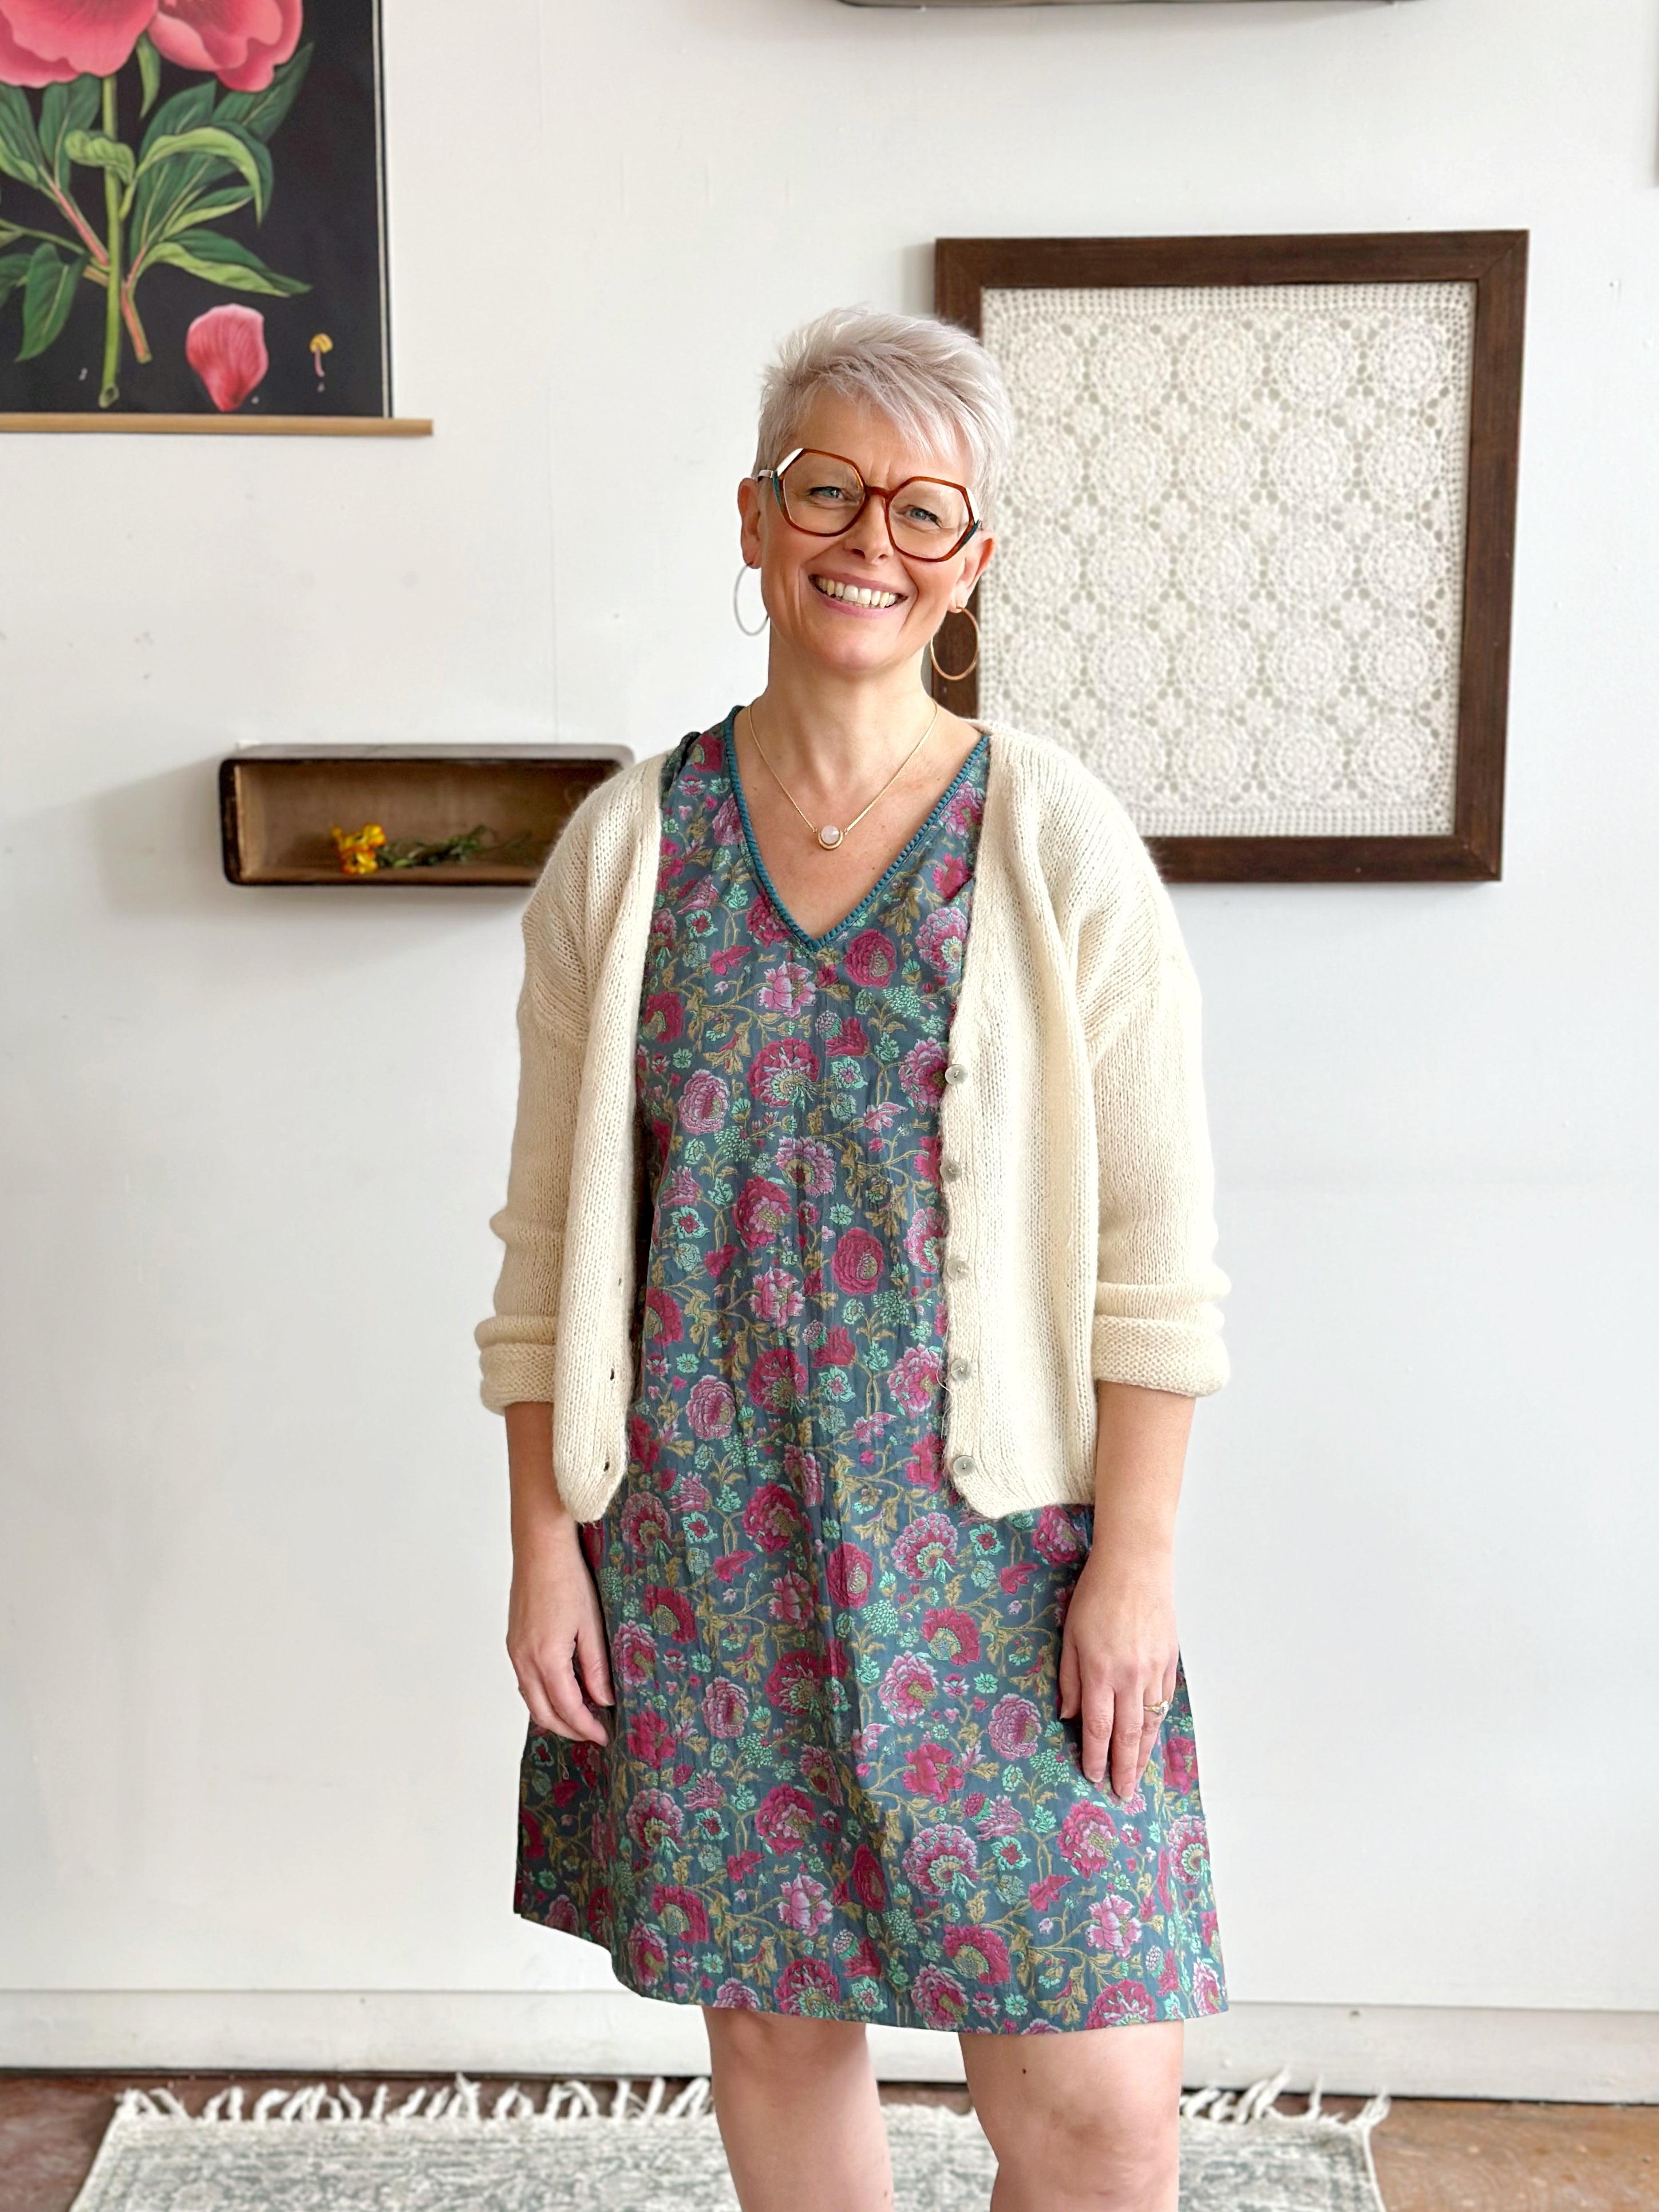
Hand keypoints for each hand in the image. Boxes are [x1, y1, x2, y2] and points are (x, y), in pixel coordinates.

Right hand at [506, 1524, 613, 1745]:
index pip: (568, 1709)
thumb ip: (597, 1668)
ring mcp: (515, 1652)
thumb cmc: (568, 1580)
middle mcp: (524, 1660)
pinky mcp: (513, 1642)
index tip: (605, 1736)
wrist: (540, 1550)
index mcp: (546, 1659)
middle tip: (594, 1733)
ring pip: (531, 1700)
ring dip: (554, 1715)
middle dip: (569, 1730)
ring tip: (582, 1716)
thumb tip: (604, 1700)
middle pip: (544, 1714)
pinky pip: (525, 1682)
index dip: (587, 1728)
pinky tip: (561, 1691)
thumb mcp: (591, 1626)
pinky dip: (542, 1696)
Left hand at [1057, 1547, 1177, 1800]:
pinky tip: (1152, 1738)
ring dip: (1144, 1755)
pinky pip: (1164, 1702)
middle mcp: (1130, 1678)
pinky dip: (1158, 1724)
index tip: (1093, 1777)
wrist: (1136, 1565)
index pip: (1098, 1728)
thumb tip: (1068, 1716)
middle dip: (1124, 1769)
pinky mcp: (1169, 1662)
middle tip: (1122, 1795)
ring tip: (1138, 1777)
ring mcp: (1153, 1671)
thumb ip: (1069, 1678)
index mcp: (1100, 1672)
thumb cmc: (1095, 1595)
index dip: (1095, 1757)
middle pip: (1129, 1736)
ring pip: (1150, 1724)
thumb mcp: (1070, 1634)